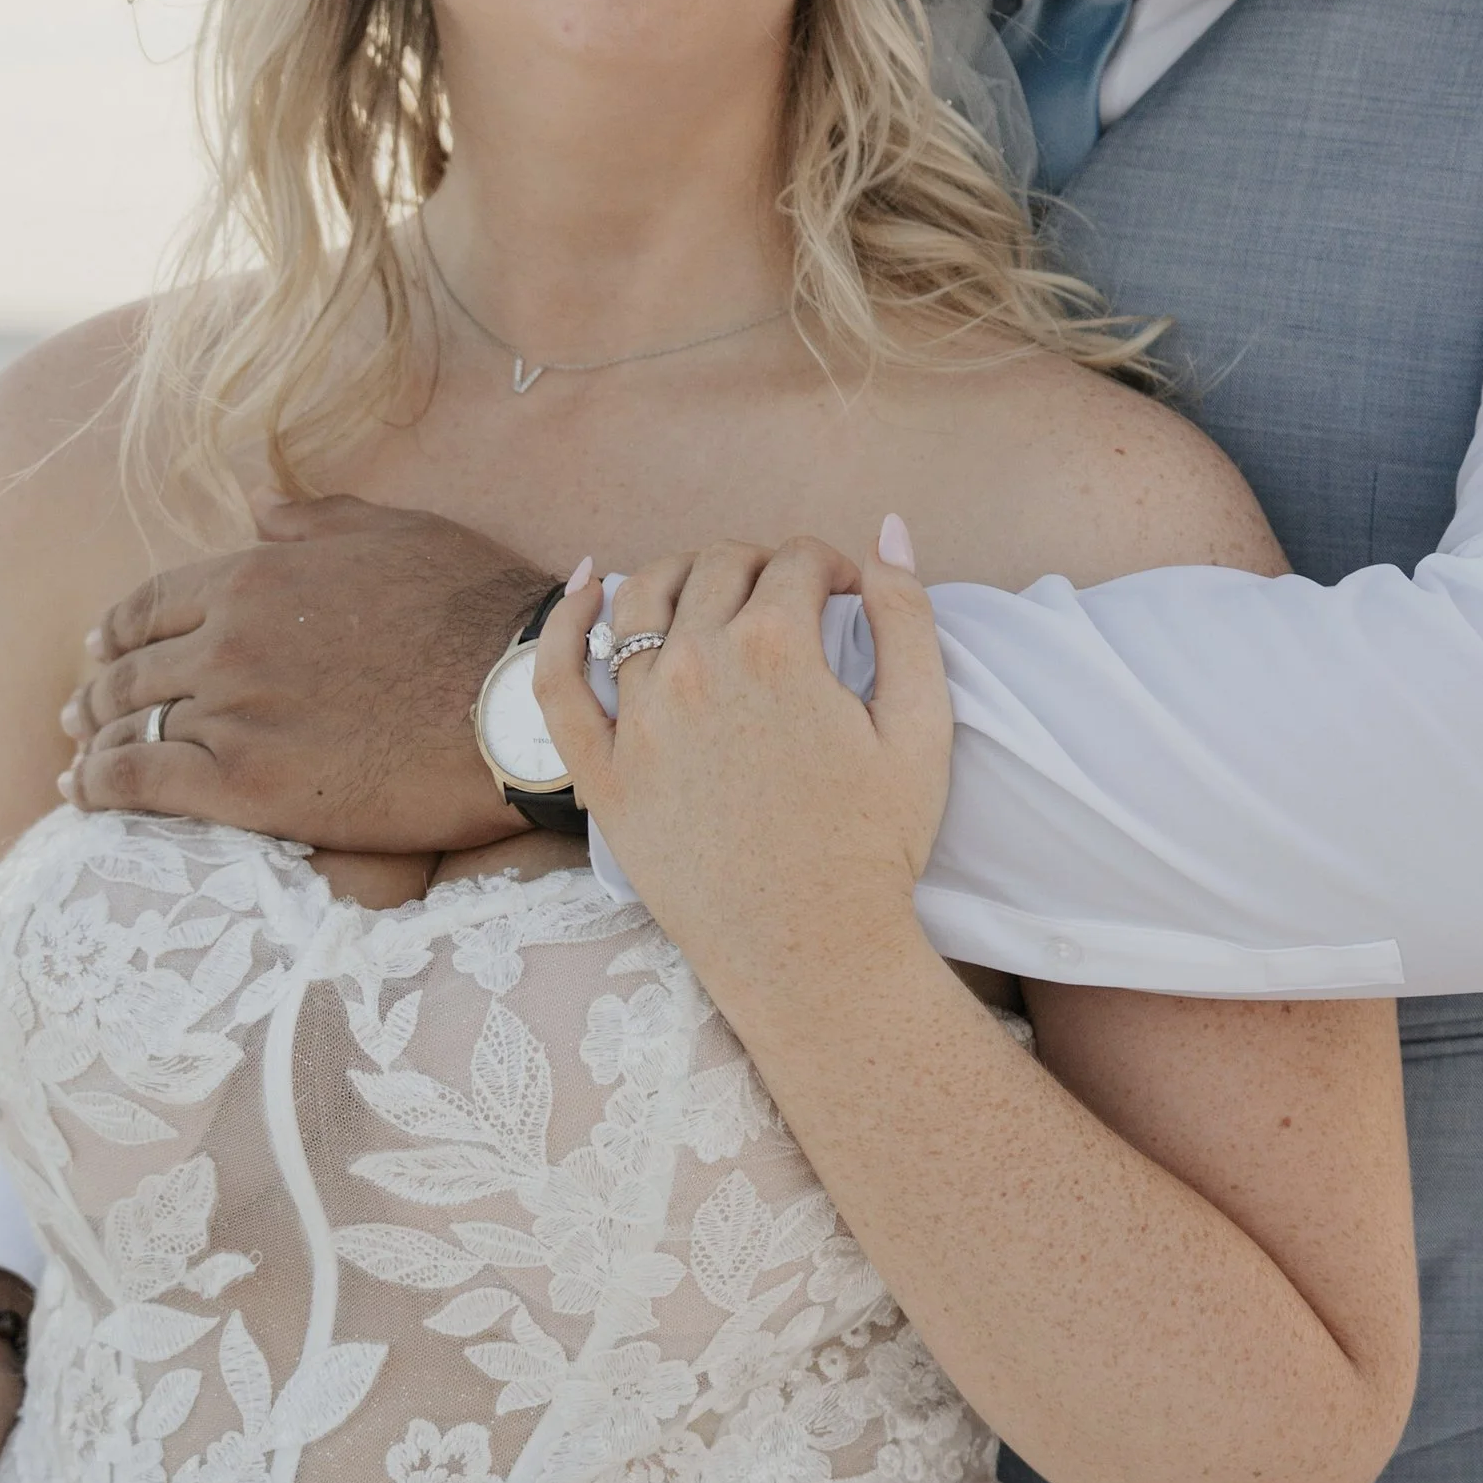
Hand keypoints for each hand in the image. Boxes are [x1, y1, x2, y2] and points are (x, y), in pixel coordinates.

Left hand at [63, 495, 551, 852]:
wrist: (516, 703)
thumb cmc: (475, 615)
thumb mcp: (397, 535)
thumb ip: (314, 521)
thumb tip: (255, 503)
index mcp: (254, 576)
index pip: (150, 604)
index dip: (115, 630)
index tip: (100, 649)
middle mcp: (226, 639)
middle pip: (129, 669)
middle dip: (96, 691)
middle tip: (79, 714)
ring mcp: (230, 711)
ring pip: (125, 725)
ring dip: (92, 743)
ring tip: (79, 763)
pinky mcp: (241, 784)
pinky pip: (137, 781)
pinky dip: (98, 787)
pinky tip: (83, 797)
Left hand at [535, 525, 952, 1012]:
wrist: (811, 952)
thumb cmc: (875, 846)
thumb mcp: (923, 726)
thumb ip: (909, 616)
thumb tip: (888, 531)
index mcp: (776, 648)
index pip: (796, 560)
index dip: (830, 568)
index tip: (847, 598)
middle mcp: (695, 667)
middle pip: (720, 566)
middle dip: (763, 567)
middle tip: (790, 604)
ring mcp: (638, 717)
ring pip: (642, 597)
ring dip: (683, 576)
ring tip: (713, 594)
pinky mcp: (601, 770)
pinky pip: (558, 676)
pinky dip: (566, 618)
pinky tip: (586, 584)